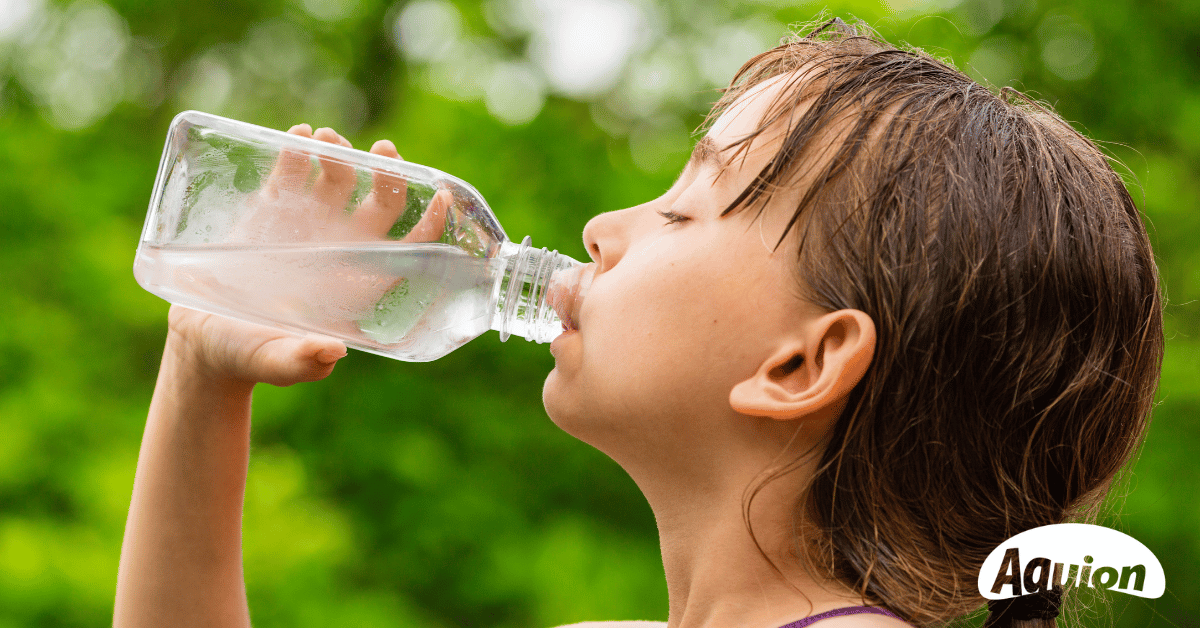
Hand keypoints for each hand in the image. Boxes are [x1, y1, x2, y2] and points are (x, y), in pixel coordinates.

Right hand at [167, 125, 448, 386]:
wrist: (206, 337)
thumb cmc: (250, 356)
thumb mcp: (274, 361)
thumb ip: (301, 361)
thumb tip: (330, 353)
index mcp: (359, 283)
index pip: (410, 249)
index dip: (431, 224)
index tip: (443, 197)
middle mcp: (344, 248)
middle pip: (384, 202)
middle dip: (390, 174)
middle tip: (383, 150)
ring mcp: (311, 223)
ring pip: (342, 176)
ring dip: (342, 152)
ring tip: (326, 138)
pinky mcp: (274, 207)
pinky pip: (294, 169)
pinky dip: (299, 149)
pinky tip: (300, 135)